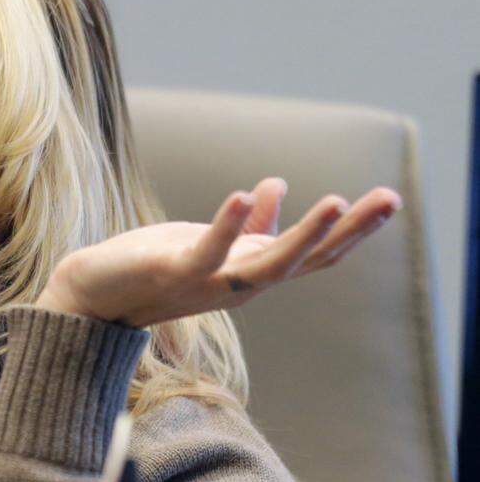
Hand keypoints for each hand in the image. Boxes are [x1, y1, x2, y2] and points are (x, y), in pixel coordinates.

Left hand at [35, 177, 402, 328]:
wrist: (92, 294)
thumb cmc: (150, 266)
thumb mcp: (207, 240)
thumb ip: (246, 224)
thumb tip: (276, 187)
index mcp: (249, 272)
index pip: (312, 255)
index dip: (351, 230)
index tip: (389, 199)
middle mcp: (236, 284)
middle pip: (305, 262)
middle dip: (349, 232)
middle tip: (390, 198)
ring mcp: (207, 283)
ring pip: (267, 266)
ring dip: (302, 235)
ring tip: (334, 200)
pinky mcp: (171, 272)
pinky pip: (206, 252)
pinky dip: (227, 225)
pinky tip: (244, 194)